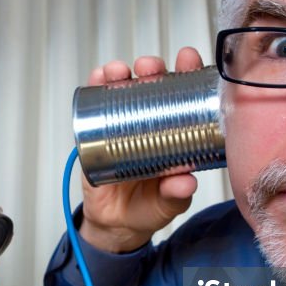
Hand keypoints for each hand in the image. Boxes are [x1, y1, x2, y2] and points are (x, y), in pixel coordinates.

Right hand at [78, 47, 202, 252]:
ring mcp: (124, 123)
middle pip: (154, 83)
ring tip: (120, 72)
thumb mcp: (169, 203)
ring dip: (122, 72)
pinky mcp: (99, 131)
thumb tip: (185, 181)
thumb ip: (176, 194)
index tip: (188, 61)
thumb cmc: (150, 207)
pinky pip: (96, 104)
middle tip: (151, 68)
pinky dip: (96, 87)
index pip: (187, 95)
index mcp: (177, 132)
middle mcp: (152, 121)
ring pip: (124, 88)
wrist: (115, 224)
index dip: (189, 74)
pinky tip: (97, 78)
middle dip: (153, 67)